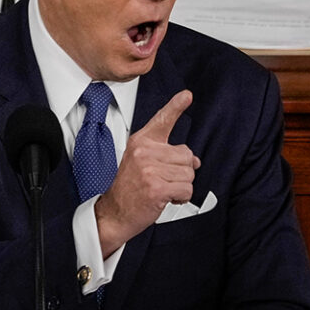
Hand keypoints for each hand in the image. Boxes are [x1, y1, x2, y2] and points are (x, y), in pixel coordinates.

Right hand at [93, 90, 196, 255]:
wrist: (113, 213)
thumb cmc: (129, 189)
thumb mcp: (142, 164)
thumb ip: (167, 156)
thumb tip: (195, 160)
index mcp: (141, 142)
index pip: (162, 120)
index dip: (176, 106)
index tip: (187, 95)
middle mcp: (144, 152)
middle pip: (186, 155)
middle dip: (181, 171)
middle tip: (164, 180)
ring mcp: (150, 169)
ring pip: (189, 174)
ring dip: (181, 186)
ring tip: (164, 190)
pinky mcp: (156, 188)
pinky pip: (186, 189)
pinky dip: (181, 198)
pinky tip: (167, 199)